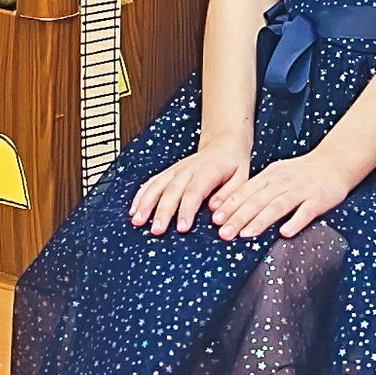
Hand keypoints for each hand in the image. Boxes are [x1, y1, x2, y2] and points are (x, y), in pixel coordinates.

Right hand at [131, 144, 248, 233]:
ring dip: (146, 204)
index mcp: (208, 171)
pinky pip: (152, 183)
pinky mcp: (168, 173)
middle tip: (156, 230)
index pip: (194, 192)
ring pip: (157, 186)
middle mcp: (188, 169)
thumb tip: (215, 211)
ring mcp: (175, 170)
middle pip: (172, 191)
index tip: (181, 228)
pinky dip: (141, 195)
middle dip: (162, 211)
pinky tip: (133, 209)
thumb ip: (230, 195)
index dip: (187, 210)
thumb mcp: (242, 178)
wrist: (223, 144)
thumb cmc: (233, 164)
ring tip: (137, 221)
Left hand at [209, 151, 353, 240]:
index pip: (246, 191)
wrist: (334, 162)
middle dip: (239, 217)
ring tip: (246, 234)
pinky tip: (285, 232)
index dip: (230, 205)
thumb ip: (257, 189)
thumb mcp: (276, 174)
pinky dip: (295, 221)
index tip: (215, 219)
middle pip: (257, 200)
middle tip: (224, 233)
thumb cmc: (301, 173)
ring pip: (277, 206)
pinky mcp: (318, 199)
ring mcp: (301, 190)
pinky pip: (305, 211)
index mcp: (270, 176)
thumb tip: (231, 207)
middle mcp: (283, 182)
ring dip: (260, 220)